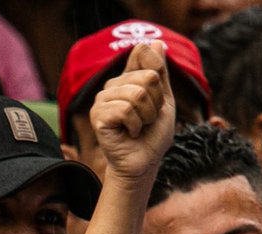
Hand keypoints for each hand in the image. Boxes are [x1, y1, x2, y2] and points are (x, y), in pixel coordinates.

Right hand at [91, 41, 175, 183]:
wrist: (144, 163)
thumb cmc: (153, 136)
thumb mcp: (164, 100)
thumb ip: (160, 72)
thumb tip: (156, 42)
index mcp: (126, 78)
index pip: (144, 53)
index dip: (159, 79)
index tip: (156, 100)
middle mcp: (112, 85)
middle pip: (147, 77)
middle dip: (155, 104)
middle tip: (147, 120)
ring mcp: (102, 100)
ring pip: (136, 94)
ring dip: (146, 117)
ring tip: (139, 128)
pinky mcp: (98, 116)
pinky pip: (125, 110)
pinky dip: (135, 126)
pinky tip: (130, 134)